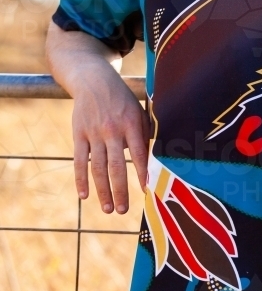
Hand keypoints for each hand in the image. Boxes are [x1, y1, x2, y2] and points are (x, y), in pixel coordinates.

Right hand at [70, 59, 150, 213]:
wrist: (93, 80)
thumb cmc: (122, 101)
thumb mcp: (138, 112)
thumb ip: (144, 135)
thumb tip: (153, 162)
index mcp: (131, 123)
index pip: (139, 152)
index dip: (143, 172)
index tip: (147, 191)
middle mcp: (112, 129)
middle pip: (116, 165)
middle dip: (120, 190)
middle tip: (124, 210)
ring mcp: (94, 132)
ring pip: (98, 167)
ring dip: (103, 191)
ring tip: (108, 209)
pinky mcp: (79, 134)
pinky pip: (79, 161)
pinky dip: (81, 180)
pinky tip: (84, 196)